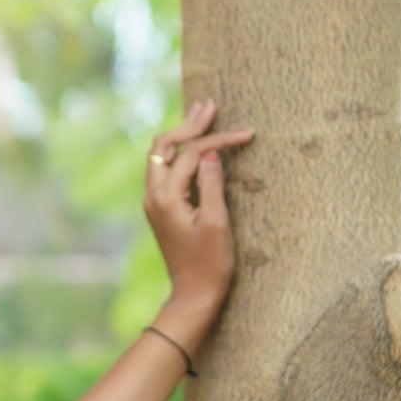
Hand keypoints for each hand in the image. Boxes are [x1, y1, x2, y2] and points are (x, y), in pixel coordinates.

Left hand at [143, 98, 252, 322]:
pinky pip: (166, 169)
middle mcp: (153, 195)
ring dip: (182, 135)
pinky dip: (180, 152)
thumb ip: (211, 183)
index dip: (218, 140)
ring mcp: (155, 202)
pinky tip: (193, 145)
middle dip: (189, 125)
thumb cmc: (211, 263)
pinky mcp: (162, 208)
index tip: (247, 133)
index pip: (191, 153)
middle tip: (210, 105)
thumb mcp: (217, 223)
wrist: (194, 295)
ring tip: (202, 115)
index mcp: (165, 196)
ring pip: (162, 155)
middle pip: (165, 145)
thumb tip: (209, 151)